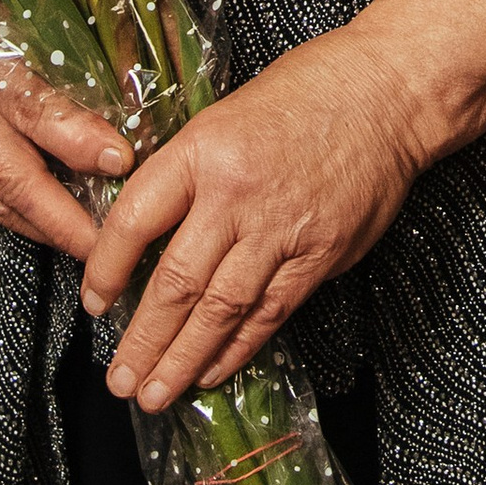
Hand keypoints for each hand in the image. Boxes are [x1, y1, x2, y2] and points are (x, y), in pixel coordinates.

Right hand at [0, 38, 132, 262]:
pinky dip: (23, 214)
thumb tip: (135, 88)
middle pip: (8, 173)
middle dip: (60, 218)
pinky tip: (56, 225)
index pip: (29, 107)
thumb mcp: (35, 5)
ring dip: (43, 226)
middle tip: (106, 242)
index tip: (121, 160)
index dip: (76, 138)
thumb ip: (78, 44)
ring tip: (89, 244)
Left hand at [81, 21, 431, 413]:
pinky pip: (269, 312)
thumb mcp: (229, 113)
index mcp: (204, 149)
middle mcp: (237, 194)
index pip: (135, 220)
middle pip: (175, 281)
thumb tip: (153, 235)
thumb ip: (193, 173)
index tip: (96, 302)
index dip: (106, 269)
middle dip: (142, 341)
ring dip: (182, 360)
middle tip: (120, 380)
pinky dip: (237, 348)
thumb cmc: (309, 90)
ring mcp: (282, 229)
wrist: (389, 92)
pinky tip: (212, 370)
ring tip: (153, 394)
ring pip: (220, 310)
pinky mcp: (321, 255)